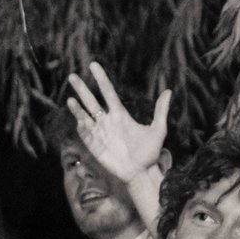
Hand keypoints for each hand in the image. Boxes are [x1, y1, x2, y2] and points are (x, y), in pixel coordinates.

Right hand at [65, 63, 169, 186]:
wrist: (140, 173)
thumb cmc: (150, 153)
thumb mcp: (158, 130)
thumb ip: (160, 111)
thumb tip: (168, 91)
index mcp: (120, 114)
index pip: (108, 92)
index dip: (101, 78)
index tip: (93, 65)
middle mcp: (107, 121)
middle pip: (91, 101)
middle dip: (82, 89)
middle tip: (72, 75)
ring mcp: (99, 133)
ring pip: (84, 116)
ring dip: (77, 108)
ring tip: (70, 99)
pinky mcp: (94, 146)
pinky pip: (85, 133)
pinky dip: (81, 126)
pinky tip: (79, 120)